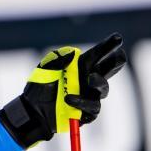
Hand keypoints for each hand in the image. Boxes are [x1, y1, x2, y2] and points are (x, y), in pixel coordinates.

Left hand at [0, 33, 126, 148]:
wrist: (32, 111)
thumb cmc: (39, 88)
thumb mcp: (43, 70)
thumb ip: (56, 59)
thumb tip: (72, 52)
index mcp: (80, 66)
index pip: (97, 54)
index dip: (108, 46)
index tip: (118, 38)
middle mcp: (88, 79)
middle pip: (110, 69)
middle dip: (115, 61)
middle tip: (118, 57)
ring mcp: (89, 96)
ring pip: (103, 88)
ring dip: (98, 82)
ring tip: (90, 79)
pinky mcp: (87, 112)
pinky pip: (92, 108)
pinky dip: (81, 102)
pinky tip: (69, 100)